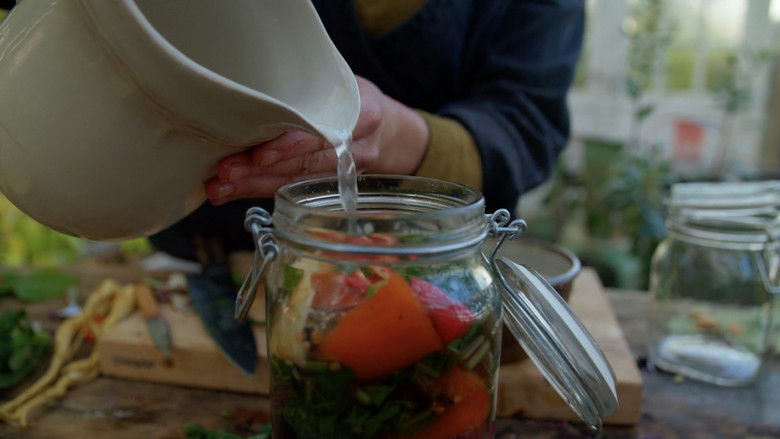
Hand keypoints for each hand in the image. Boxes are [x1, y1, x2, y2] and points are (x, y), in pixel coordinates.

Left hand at [204, 76, 429, 204]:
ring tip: (218, 187)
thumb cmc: (353, 99)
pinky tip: (229, 192)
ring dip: (253, 185)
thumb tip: (250, 91)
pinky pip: (293, 190)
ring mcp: (345, 173)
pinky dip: (258, 190)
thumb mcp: (342, 83)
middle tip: (225, 171)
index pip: (323, 133)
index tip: (258, 154)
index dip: (290, 145)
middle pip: (306, 163)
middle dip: (261, 170)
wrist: (389, 132)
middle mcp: (357, 148)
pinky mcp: (330, 187)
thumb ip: (311, 91)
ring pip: (296, 182)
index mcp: (363, 114)